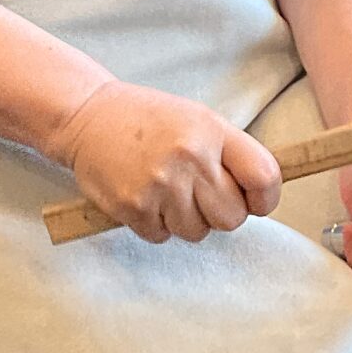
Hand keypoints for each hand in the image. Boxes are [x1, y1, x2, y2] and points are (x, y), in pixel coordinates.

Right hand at [56, 82, 280, 242]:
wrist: (86, 116)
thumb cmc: (147, 120)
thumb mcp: (198, 120)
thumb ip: (231, 154)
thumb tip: (258, 196)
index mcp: (212, 132)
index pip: (264, 177)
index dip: (265, 198)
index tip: (255, 201)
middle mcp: (190, 157)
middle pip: (232, 217)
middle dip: (219, 212)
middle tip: (198, 192)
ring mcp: (160, 184)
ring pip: (198, 232)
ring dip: (186, 219)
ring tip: (166, 189)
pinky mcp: (133, 206)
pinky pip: (163, 236)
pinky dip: (156, 223)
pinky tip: (144, 195)